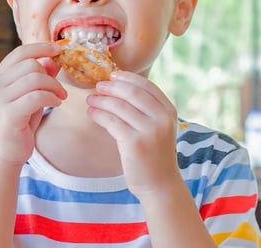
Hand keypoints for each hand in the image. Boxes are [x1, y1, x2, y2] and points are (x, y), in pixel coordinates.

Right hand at [0, 42, 65, 165]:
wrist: (5, 152)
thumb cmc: (20, 122)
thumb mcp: (31, 94)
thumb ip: (40, 77)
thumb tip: (54, 59)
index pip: (20, 52)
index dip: (41, 48)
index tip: (59, 49)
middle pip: (31, 64)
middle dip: (51, 75)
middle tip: (60, 90)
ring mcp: (0, 98)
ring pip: (35, 78)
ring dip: (54, 87)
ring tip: (59, 98)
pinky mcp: (9, 113)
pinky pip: (36, 96)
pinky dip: (51, 98)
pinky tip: (55, 104)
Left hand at [86, 71, 179, 197]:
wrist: (160, 184)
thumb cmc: (155, 154)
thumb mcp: (160, 127)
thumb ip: (148, 109)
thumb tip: (121, 87)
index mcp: (169, 111)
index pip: (147, 86)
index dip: (127, 78)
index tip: (113, 76)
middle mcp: (162, 118)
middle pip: (132, 92)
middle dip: (112, 87)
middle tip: (98, 86)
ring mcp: (149, 131)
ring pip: (119, 106)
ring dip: (101, 100)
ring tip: (91, 100)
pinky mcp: (134, 143)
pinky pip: (111, 122)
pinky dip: (99, 115)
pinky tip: (92, 113)